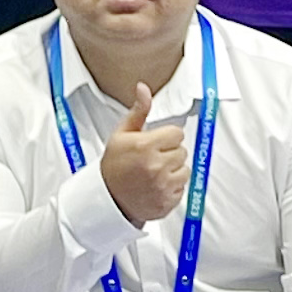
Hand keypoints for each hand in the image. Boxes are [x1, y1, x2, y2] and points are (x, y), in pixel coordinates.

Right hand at [96, 78, 192, 226]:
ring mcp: (162, 186)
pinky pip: (181, 189)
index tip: (156, 142)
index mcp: (145, 146)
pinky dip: (172, 188)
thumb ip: (139, 111)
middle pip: (182, 151)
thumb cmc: (114, 164)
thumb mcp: (122, 133)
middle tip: (153, 158)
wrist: (107, 197)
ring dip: (174, 171)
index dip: (167, 136)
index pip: (177, 134)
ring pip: (185, 170)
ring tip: (156, 172)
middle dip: (170, 153)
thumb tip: (143, 88)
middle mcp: (156, 166)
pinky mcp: (166, 202)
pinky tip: (157, 186)